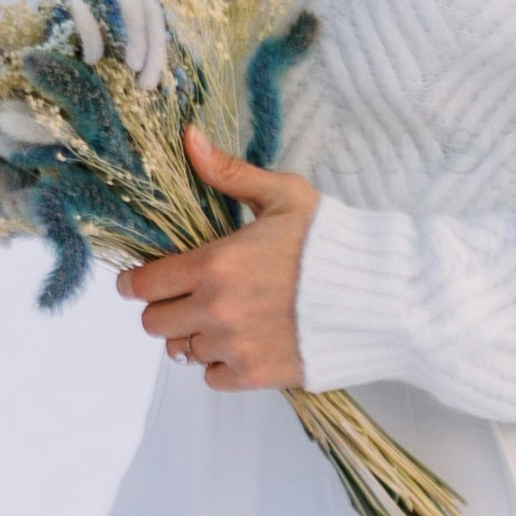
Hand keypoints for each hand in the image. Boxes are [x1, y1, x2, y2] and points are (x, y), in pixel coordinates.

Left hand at [122, 129, 317, 391]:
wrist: (381, 298)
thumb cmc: (332, 242)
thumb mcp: (283, 196)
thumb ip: (229, 172)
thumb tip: (189, 138)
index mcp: (214, 264)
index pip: (143, 285)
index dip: (134, 283)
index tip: (136, 282)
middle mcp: (216, 310)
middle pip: (154, 324)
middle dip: (163, 309)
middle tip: (185, 298)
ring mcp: (234, 347)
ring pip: (182, 351)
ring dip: (192, 335)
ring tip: (218, 319)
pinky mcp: (256, 376)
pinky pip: (211, 377)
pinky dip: (219, 363)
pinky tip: (241, 342)